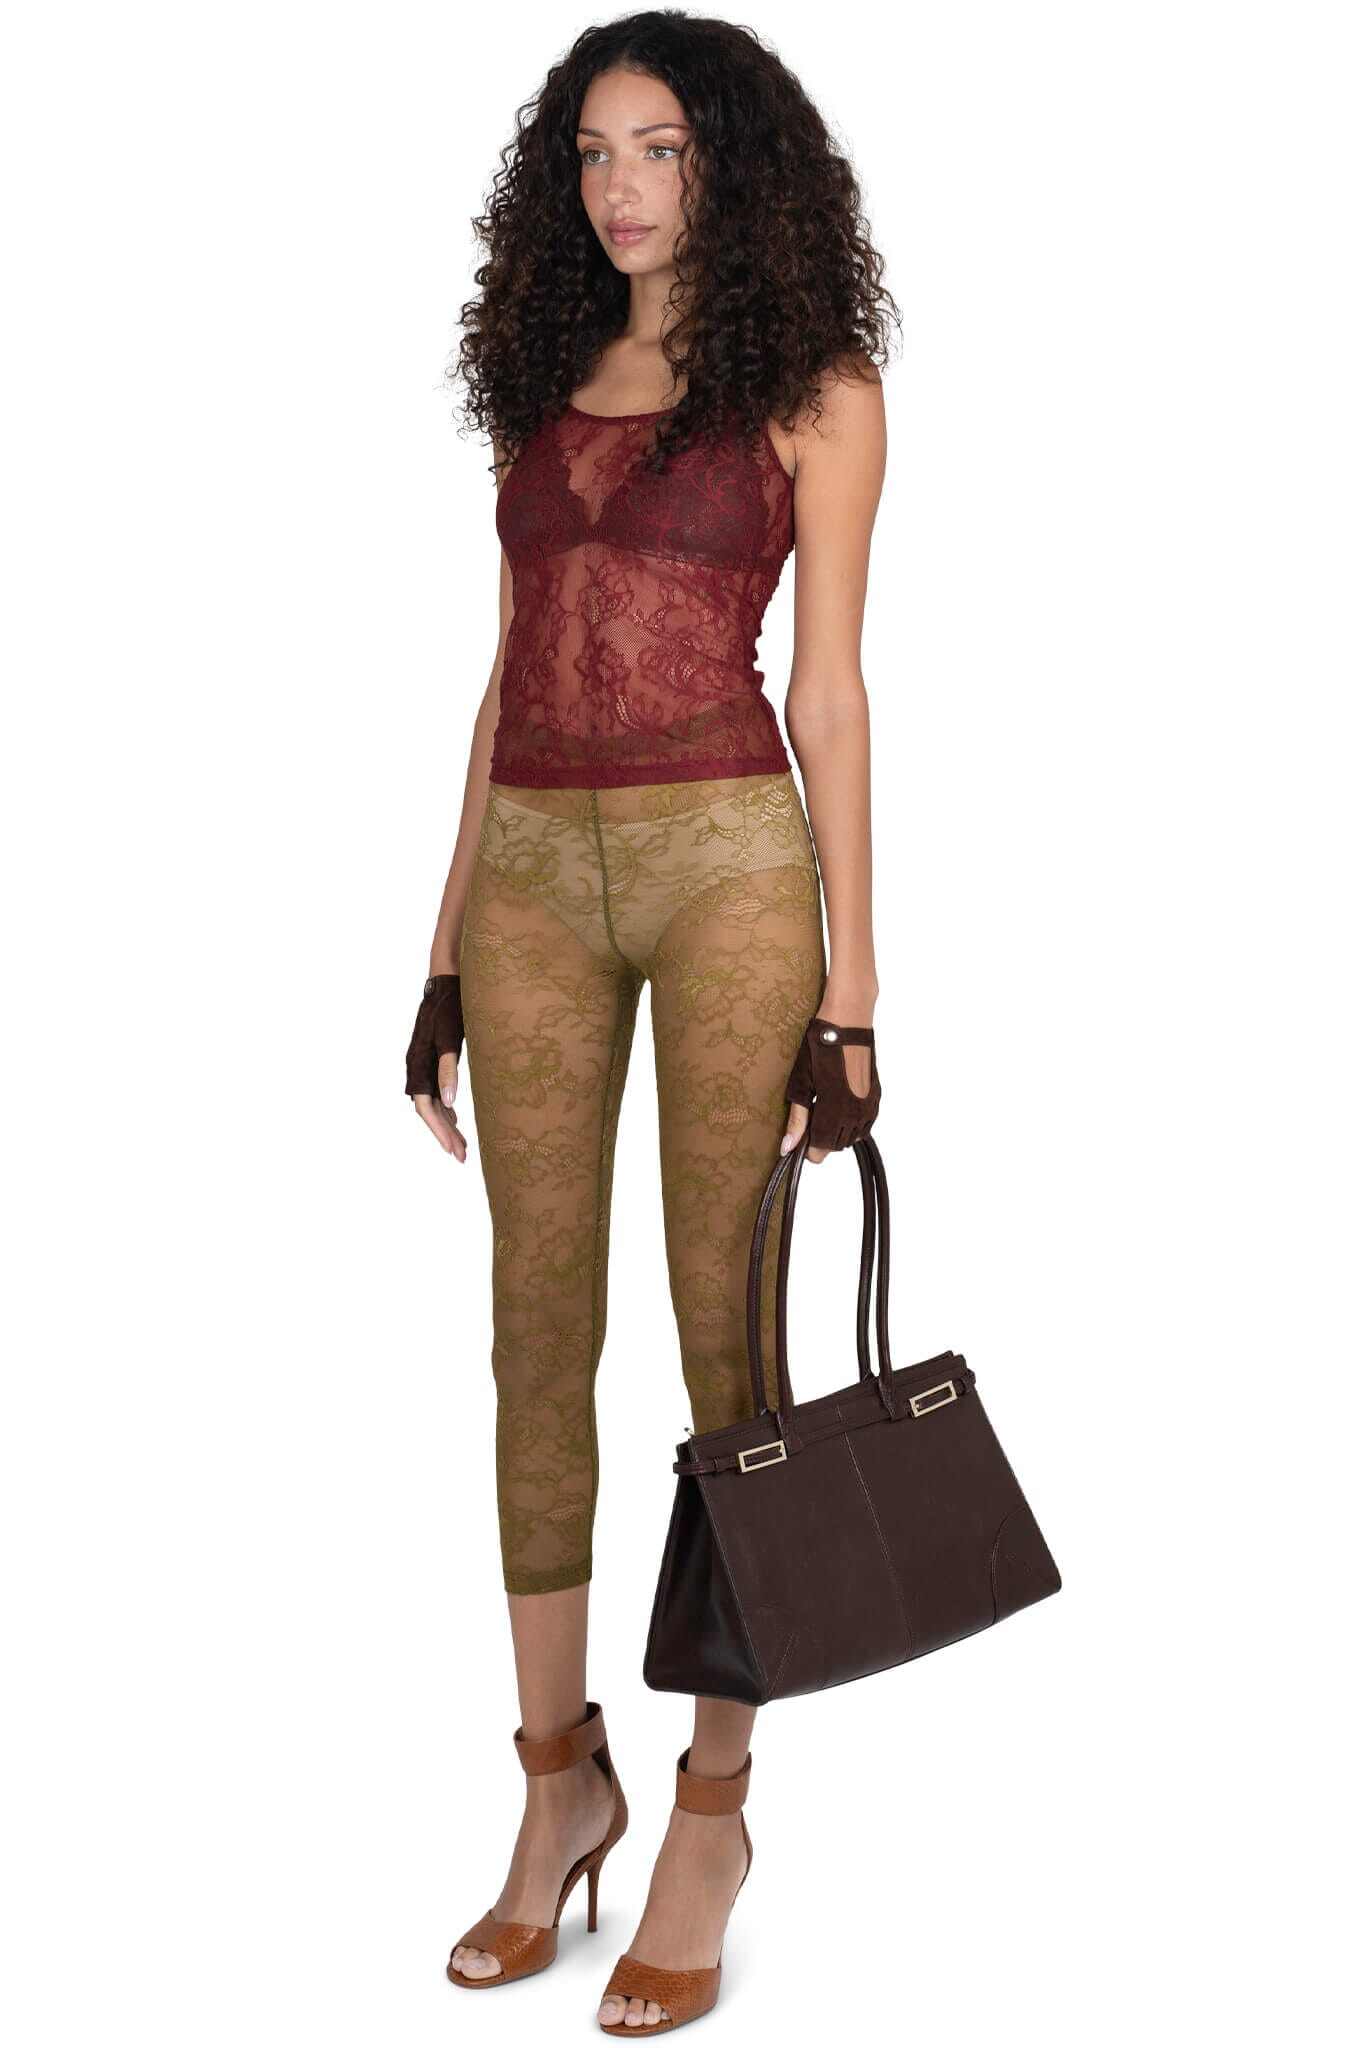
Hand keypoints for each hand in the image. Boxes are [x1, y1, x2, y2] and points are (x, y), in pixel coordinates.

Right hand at [406, 974, 468, 1161]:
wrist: (446, 980)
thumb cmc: (450, 1006)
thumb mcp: (451, 1037)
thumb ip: (449, 1069)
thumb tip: (449, 1102)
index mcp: (418, 1064)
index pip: (425, 1108)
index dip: (438, 1130)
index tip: (453, 1150)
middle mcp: (417, 1067)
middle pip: (429, 1110)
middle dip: (445, 1134)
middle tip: (462, 1157)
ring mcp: (423, 1063)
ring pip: (432, 1103)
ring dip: (446, 1124)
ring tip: (462, 1145)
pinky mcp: (431, 1058)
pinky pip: (435, 1091)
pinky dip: (446, 1108)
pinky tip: (456, 1117)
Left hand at [779, 1005, 880, 1164]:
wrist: (847, 1021)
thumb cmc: (819, 1047)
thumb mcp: (801, 1083)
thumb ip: (797, 1119)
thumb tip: (788, 1147)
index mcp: (835, 1112)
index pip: (822, 1150)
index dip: (808, 1147)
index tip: (800, 1135)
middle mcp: (856, 1113)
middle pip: (836, 1145)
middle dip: (821, 1138)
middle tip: (809, 1116)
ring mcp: (869, 1106)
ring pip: (852, 1137)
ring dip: (837, 1131)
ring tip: (823, 1108)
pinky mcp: (876, 1096)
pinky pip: (865, 1124)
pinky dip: (852, 1122)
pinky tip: (840, 1106)